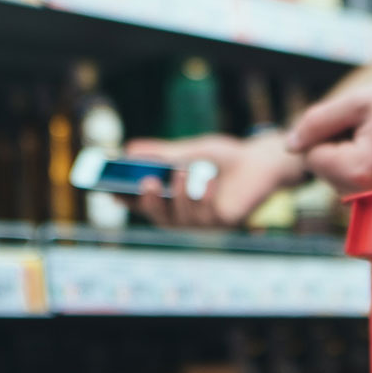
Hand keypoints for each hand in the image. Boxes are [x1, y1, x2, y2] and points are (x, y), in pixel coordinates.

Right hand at [125, 132, 305, 227]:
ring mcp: (205, 223)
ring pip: (181, 219)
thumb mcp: (190, 151)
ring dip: (179, 196)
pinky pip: (206, 216)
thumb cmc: (224, 157)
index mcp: (173, 200)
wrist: (261, 160)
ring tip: (181, 172)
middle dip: (149, 203)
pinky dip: (202, 197)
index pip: (143, 205)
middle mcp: (186, 216)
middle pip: (159, 218)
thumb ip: (163, 154)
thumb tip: (129, 149)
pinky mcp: (225, 223)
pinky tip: (205, 180)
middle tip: (145, 182)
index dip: (126, 201)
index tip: (109, 191)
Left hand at [286, 74, 371, 193]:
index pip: (311, 156)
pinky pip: (358, 186)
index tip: (359, 122)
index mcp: (357, 171)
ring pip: (339, 180)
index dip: (327, 132)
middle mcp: (367, 196)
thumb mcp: (358, 102)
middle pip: (323, 171)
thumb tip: (289, 145)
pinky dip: (365, 169)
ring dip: (350, 158)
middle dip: (338, 147)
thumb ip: (317, 122)